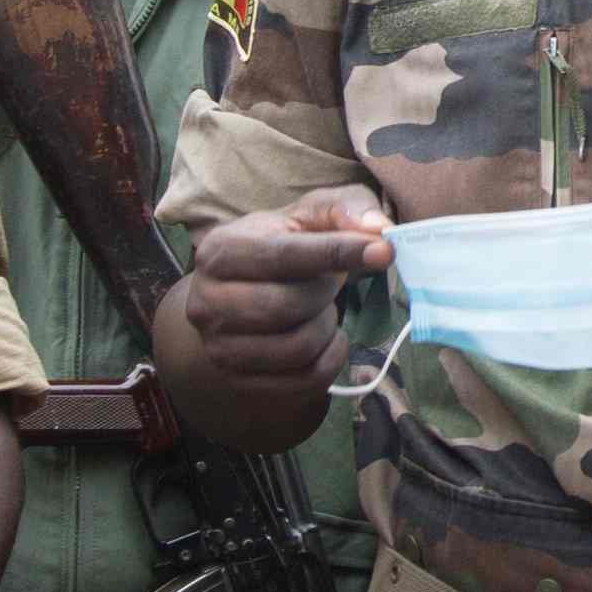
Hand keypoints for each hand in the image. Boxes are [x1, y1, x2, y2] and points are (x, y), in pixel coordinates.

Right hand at [176, 189, 389, 395]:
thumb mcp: (303, 216)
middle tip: (331, 282)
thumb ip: (343, 211)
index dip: (337, 252)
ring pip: (298, 347)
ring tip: (321, 309)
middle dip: (326, 293)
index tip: (384, 252)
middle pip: (288, 306)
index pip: (284, 255)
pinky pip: (305, 380)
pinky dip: (331, 358)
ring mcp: (219, 346)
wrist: (233, 294)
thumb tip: (379, 230)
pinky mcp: (239, 380)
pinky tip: (327, 338)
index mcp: (221, 250)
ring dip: (327, 327)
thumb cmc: (276, 247)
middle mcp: (208, 301)